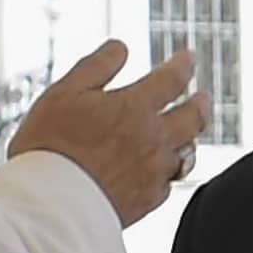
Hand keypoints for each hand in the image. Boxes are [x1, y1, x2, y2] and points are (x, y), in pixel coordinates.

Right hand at [2, 39, 211, 222]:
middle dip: (201, 103)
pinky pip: (169, 184)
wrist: (49, 206)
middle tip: (204, 97)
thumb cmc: (48, 146)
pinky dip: (168, 173)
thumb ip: (95, 68)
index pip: (172, 79)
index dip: (183, 65)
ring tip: (188, 134)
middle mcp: (154, 139)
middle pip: (194, 117)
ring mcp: (155, 172)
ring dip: (189, 139)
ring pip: (187, 153)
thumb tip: (121, 47)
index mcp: (135, 108)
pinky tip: (163, 173)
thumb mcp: (63, 94)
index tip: (189, 57)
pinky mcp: (148, 201)